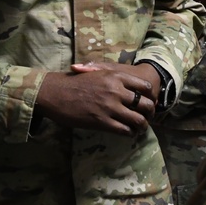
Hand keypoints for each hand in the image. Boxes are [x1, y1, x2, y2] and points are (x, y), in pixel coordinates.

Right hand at [35, 65, 154, 135]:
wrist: (56, 93)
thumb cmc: (74, 82)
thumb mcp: (95, 71)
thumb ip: (110, 73)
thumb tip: (123, 81)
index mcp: (116, 76)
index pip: (145, 86)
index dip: (149, 95)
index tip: (147, 100)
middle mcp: (117, 91)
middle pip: (145, 104)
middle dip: (149, 112)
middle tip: (147, 116)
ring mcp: (110, 107)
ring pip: (138, 120)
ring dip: (142, 125)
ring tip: (140, 128)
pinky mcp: (102, 122)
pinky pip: (124, 130)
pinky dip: (130, 133)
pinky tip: (128, 133)